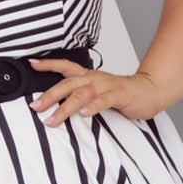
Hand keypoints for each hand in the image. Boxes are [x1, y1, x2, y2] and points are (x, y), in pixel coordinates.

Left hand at [31, 57, 164, 125]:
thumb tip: (55, 107)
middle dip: (49, 96)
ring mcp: (106, 86)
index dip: (49, 64)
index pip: (65, 67)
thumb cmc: (121, 93)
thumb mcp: (96, 91)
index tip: (33, 64)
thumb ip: (79, 96)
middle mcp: (94, 79)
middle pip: (68, 84)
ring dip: (65, 107)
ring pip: (81, 94)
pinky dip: (92, 107)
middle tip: (35, 107)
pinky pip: (104, 100)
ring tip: (52, 120)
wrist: (149, 91)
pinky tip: (83, 114)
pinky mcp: (119, 95)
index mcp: (88, 76)